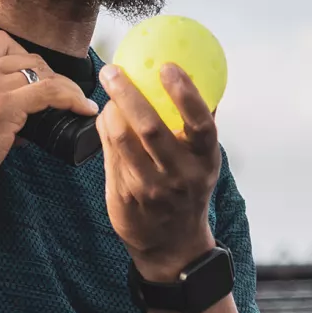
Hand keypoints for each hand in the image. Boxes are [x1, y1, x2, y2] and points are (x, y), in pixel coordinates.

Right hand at [0, 30, 99, 209]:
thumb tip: (25, 107)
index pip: (2, 41)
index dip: (26, 57)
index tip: (36, 77)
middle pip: (27, 57)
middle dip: (48, 76)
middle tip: (59, 98)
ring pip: (42, 73)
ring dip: (63, 88)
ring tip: (74, 104)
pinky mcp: (3, 106)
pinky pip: (50, 92)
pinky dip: (72, 99)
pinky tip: (82, 109)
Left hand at [98, 62, 220, 279]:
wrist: (173, 245)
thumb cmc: (188, 192)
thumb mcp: (203, 163)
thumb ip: (198, 127)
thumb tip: (199, 78)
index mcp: (205, 161)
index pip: (200, 124)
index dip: (186, 94)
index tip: (169, 67)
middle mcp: (180, 176)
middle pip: (151, 128)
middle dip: (129, 94)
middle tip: (114, 71)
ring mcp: (150, 189)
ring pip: (122, 141)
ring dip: (111, 110)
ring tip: (109, 89)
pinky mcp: (125, 198)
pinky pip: (110, 155)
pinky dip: (106, 130)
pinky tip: (107, 116)